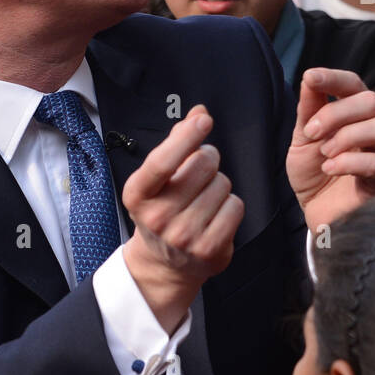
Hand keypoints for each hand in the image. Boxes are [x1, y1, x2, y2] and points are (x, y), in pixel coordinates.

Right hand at [121, 105, 243, 333]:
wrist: (165, 263)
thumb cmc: (163, 208)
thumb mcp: (159, 178)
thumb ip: (178, 141)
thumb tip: (199, 112)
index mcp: (138, 194)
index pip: (162, 160)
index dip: (186, 136)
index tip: (203, 120)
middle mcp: (157, 217)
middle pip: (203, 165)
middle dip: (207, 160)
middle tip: (200, 173)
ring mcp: (183, 236)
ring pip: (223, 184)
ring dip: (219, 185)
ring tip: (204, 199)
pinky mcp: (209, 249)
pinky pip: (236, 206)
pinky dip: (231, 205)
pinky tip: (216, 214)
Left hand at [287, 68, 374, 233]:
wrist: (314, 212)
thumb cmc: (312, 173)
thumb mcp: (303, 138)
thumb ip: (308, 109)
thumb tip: (309, 77)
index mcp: (356, 115)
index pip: (355, 85)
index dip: (335, 78)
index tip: (310, 78)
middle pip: (372, 101)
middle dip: (337, 112)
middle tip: (312, 132)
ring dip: (347, 136)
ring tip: (325, 153)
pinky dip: (347, 162)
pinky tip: (330, 169)